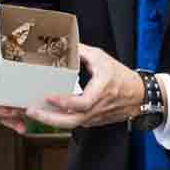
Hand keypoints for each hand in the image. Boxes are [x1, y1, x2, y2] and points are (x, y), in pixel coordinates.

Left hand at [30, 45, 144, 129]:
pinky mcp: (92, 121)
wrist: (139, 95)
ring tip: (33, 112)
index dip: (64, 102)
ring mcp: (95, 117)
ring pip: (70, 125)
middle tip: (31, 110)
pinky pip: (74, 123)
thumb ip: (81, 52)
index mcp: (102, 91)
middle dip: (48, 119)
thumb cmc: (121, 76)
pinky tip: (46, 114)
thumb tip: (63, 44)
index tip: (49, 96)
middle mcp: (97, 108)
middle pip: (71, 121)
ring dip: (50, 121)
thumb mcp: (102, 58)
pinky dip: (59, 120)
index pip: (82, 103)